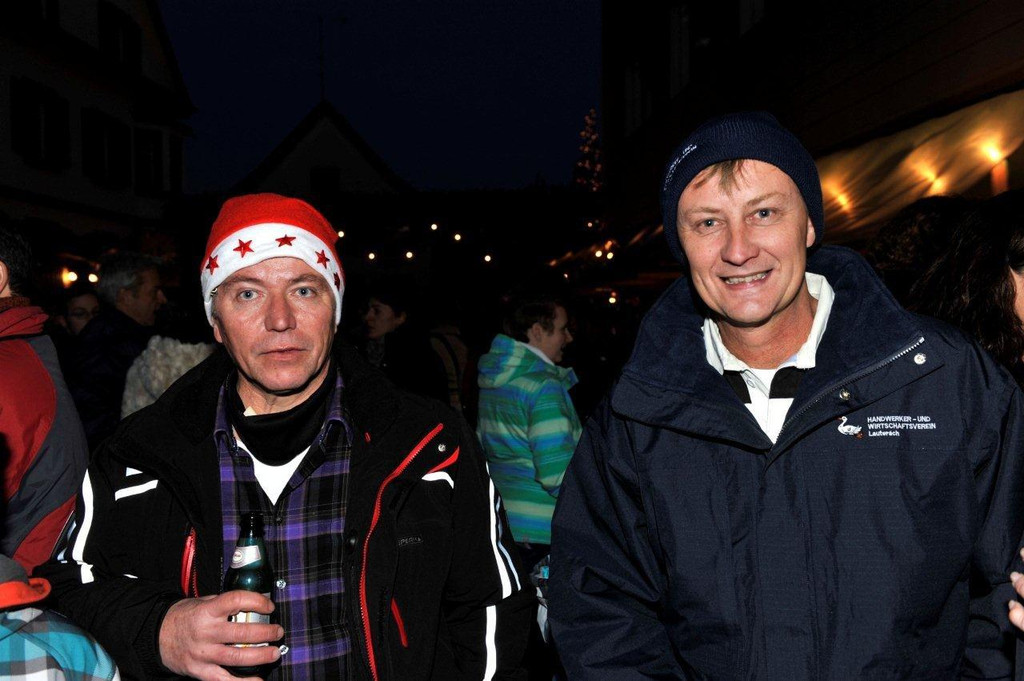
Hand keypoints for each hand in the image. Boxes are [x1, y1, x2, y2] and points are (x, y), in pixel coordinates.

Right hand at [159, 591, 282, 680]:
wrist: (156, 637)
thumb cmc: (182, 618)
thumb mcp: (201, 602)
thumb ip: (224, 605)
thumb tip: (253, 604)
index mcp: (206, 611)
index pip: (235, 601)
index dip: (257, 601)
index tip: (269, 606)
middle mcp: (205, 633)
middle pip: (241, 633)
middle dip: (265, 633)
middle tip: (277, 631)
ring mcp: (203, 654)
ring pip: (237, 657)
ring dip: (260, 656)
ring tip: (274, 652)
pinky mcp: (200, 671)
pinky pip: (224, 680)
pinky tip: (257, 680)